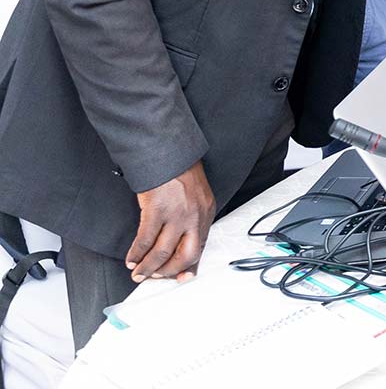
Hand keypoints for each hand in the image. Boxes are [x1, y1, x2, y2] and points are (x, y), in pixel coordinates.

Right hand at [126, 162, 214, 281]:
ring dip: (148, 267)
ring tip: (138, 273)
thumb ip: (192, 219)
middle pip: (185, 255)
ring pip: (162, 253)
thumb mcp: (196, 198)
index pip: (201, 247)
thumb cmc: (181, 174)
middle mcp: (195, 217)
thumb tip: (180, 245)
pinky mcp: (157, 211)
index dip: (190, 267)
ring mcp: (176, 215)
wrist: (169, 154)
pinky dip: (136, 253)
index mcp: (206, 213)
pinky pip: (145, 240)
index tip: (182, 278)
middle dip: (169, 272)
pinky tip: (131, 258)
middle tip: (155, 276)